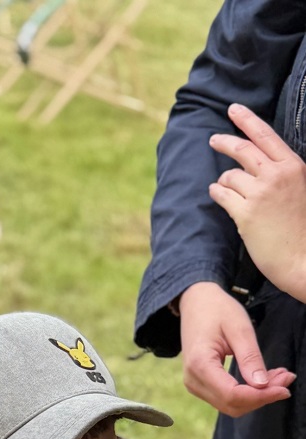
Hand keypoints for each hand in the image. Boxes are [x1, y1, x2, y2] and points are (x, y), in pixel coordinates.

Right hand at [178, 281, 293, 416]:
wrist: (195, 304)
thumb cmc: (216, 310)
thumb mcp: (239, 328)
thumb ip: (250, 358)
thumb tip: (263, 385)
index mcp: (200, 365)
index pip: (232, 394)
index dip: (260, 396)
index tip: (284, 387)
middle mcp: (193, 380)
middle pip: (232, 404)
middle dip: (262, 397)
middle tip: (286, 378)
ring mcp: (195, 385)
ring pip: (230, 405)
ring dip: (256, 397)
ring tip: (278, 377)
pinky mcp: (201, 385)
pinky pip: (226, 398)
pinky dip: (248, 393)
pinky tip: (263, 380)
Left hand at [210, 104, 305, 302]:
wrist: (303, 259)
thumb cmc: (302, 228)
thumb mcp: (301, 190)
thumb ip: (282, 174)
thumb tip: (258, 165)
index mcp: (293, 166)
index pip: (265, 136)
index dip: (247, 120)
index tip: (233, 109)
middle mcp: (276, 175)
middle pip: (242, 149)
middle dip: (224, 141)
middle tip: (213, 140)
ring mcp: (260, 194)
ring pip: (229, 176)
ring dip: (224, 181)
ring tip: (225, 188)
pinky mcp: (246, 214)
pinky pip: (222, 195)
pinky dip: (217, 193)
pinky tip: (216, 194)